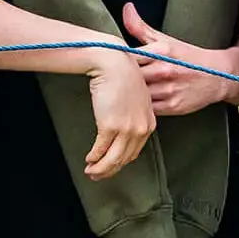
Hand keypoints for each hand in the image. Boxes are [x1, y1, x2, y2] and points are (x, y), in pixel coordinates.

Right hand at [81, 50, 157, 178]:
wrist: (114, 63)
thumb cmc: (122, 75)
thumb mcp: (136, 97)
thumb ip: (134, 115)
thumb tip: (121, 129)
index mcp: (149, 122)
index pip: (135, 151)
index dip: (121, 161)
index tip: (111, 165)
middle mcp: (141, 128)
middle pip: (124, 159)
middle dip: (109, 170)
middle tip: (98, 175)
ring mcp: (127, 129)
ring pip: (113, 159)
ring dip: (100, 169)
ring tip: (91, 171)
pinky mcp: (110, 126)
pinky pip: (101, 149)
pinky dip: (94, 158)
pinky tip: (89, 159)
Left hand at [121, 5, 238, 115]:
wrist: (219, 76)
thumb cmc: (189, 57)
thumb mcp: (166, 40)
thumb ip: (141, 28)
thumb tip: (127, 8)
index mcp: (162, 51)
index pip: (128, 56)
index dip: (115, 60)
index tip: (107, 61)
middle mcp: (165, 70)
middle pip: (129, 77)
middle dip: (118, 78)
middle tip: (110, 79)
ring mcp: (168, 90)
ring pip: (136, 94)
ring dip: (127, 94)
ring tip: (121, 91)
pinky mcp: (172, 106)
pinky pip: (146, 108)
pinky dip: (139, 107)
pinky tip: (135, 103)